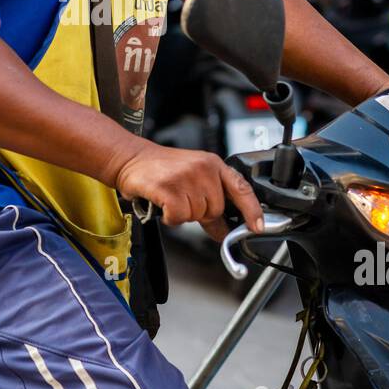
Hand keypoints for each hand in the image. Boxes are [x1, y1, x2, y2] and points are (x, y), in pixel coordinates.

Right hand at [113, 145, 263, 242]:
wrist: (130, 158)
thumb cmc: (161, 169)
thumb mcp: (192, 180)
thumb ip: (210, 204)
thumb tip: (225, 230)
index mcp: (213, 164)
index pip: (241, 188)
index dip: (252, 210)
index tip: (257, 227)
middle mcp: (203, 168)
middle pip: (216, 209)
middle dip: (200, 212)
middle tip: (182, 198)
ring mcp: (186, 177)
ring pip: (197, 216)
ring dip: (182, 214)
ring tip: (170, 198)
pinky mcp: (169, 188)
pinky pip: (179, 218)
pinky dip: (170, 218)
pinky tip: (163, 205)